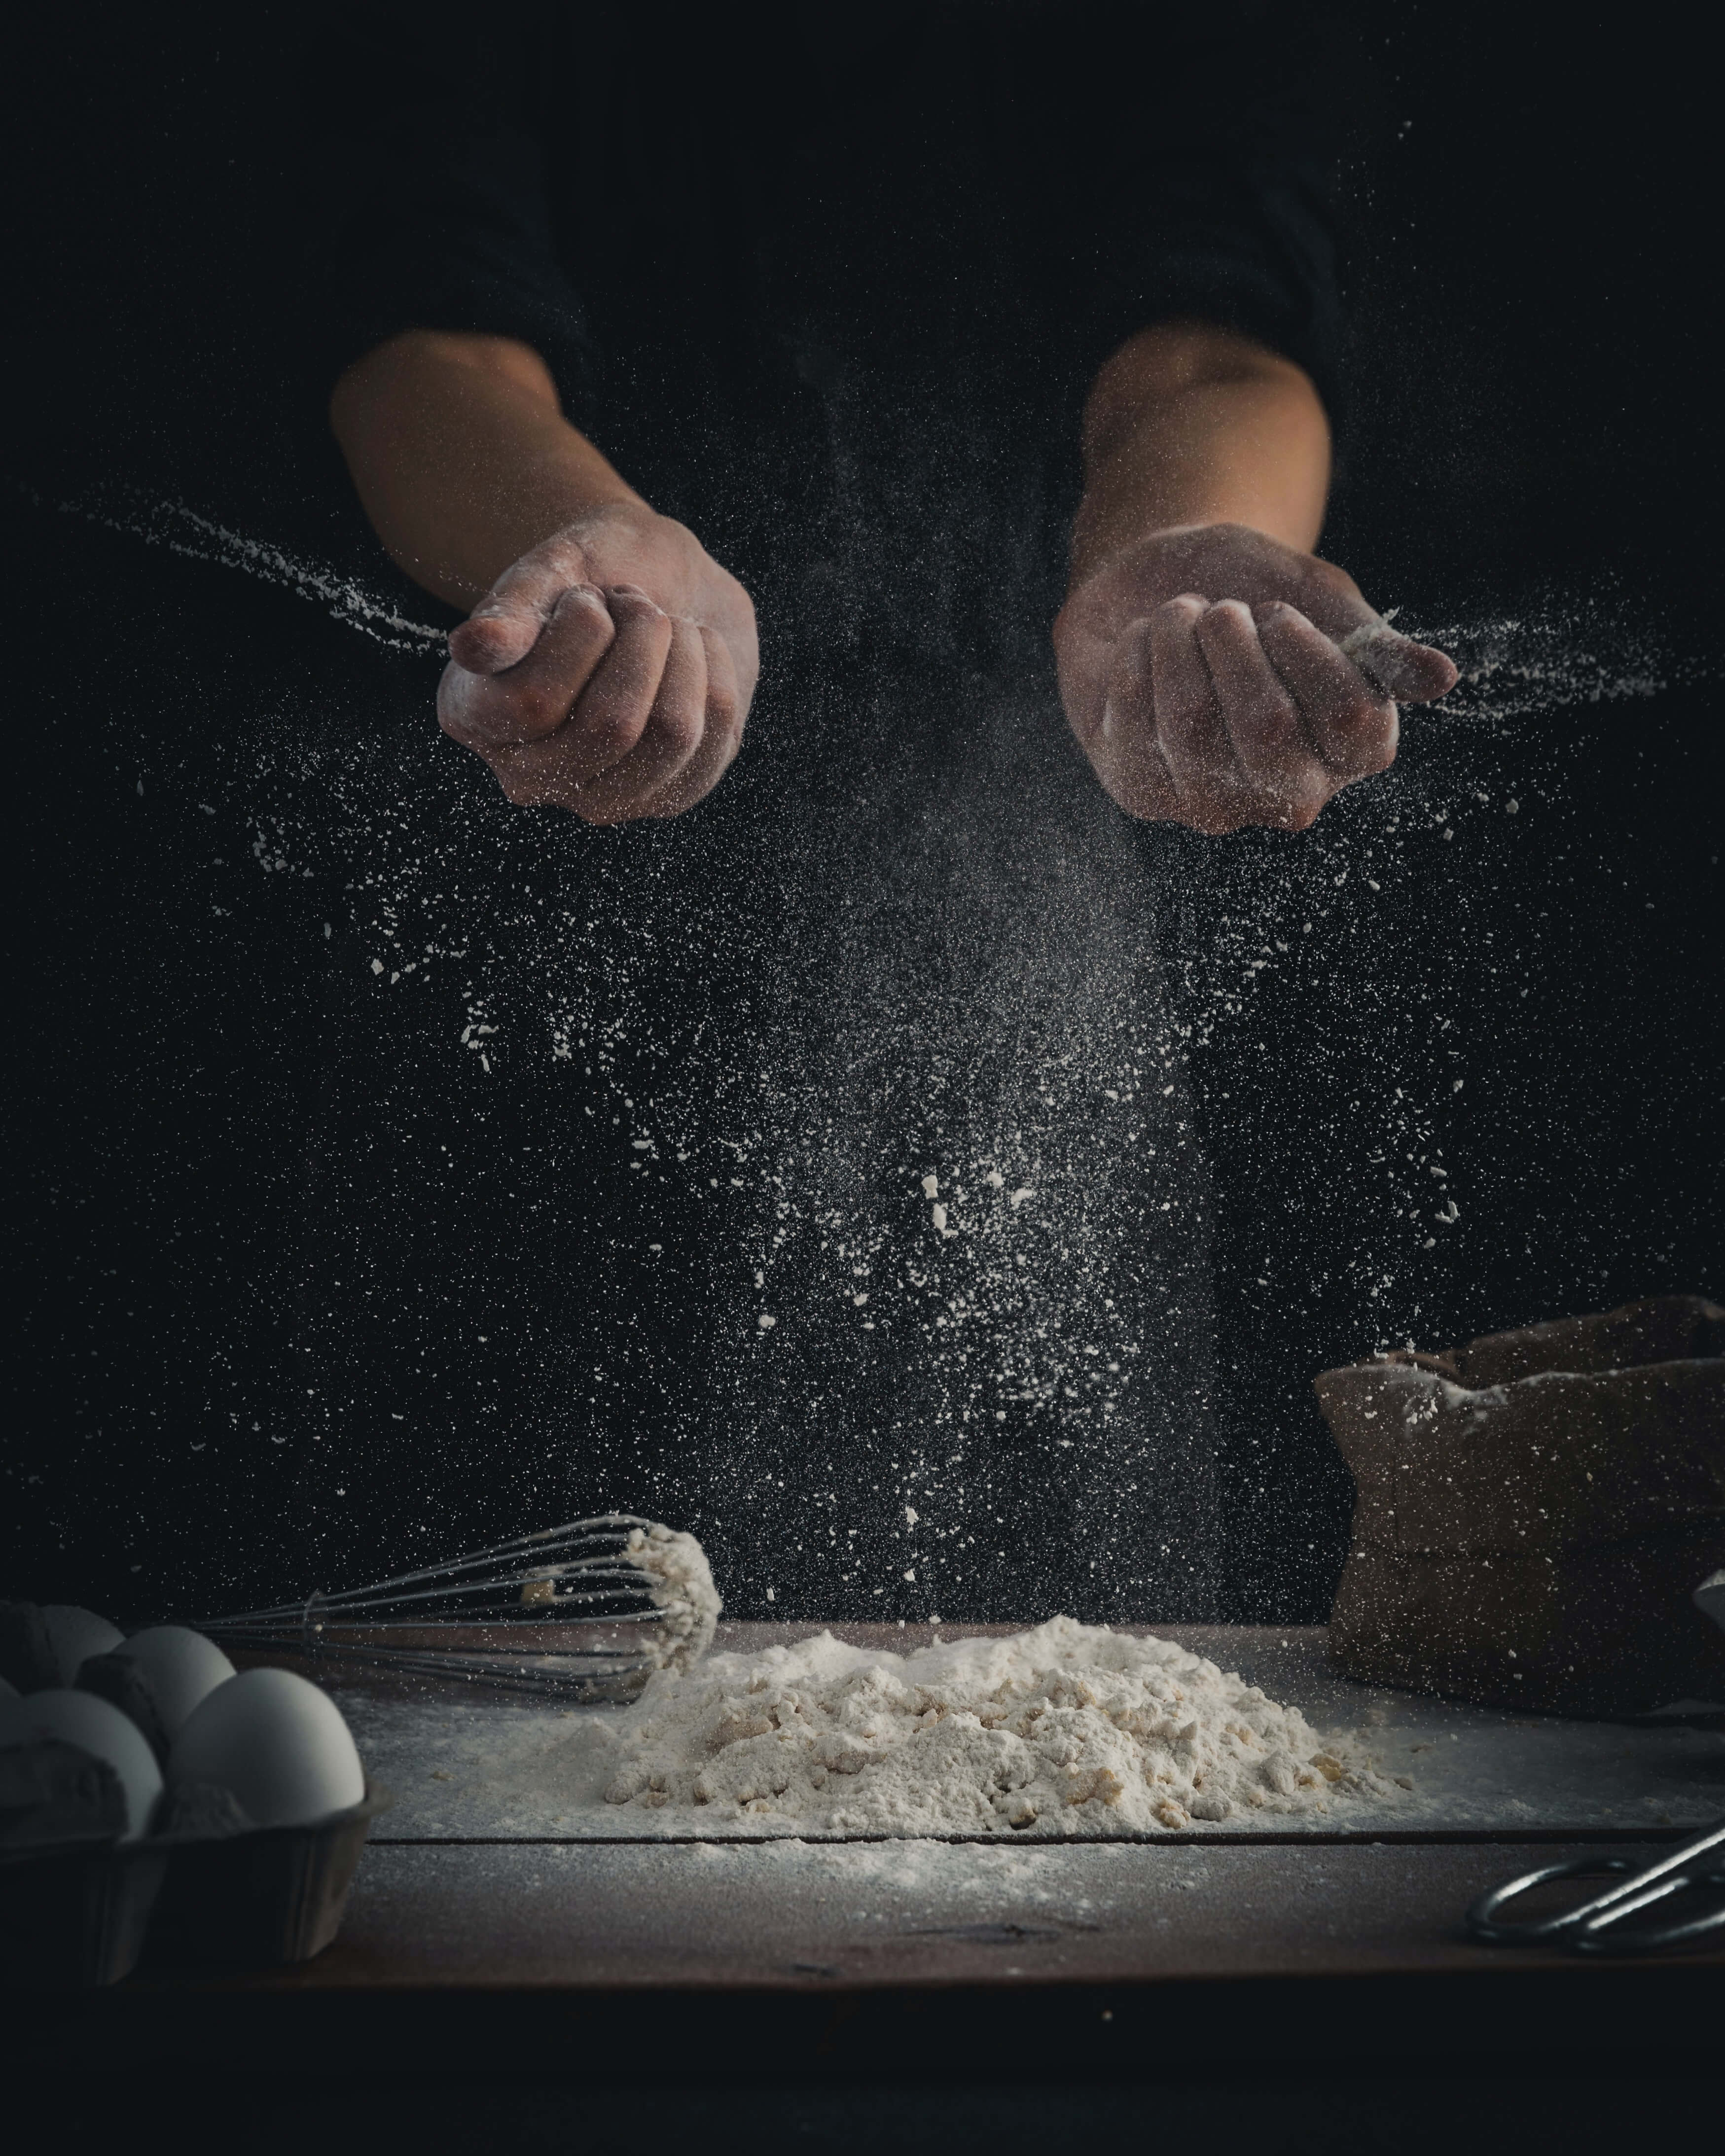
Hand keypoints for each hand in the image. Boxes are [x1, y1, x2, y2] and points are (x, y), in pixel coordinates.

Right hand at [437, 503, 759, 822]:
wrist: (656, 584)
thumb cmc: (591, 573)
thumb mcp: (549, 572)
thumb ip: (511, 610)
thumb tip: (475, 648)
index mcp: (474, 717)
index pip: (534, 702)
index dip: (581, 632)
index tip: (588, 596)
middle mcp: (528, 776)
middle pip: (612, 727)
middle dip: (642, 638)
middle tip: (637, 602)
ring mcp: (600, 799)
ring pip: (672, 734)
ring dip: (682, 654)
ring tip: (665, 626)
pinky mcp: (666, 798)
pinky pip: (715, 737)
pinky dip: (714, 673)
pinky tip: (692, 652)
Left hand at [1053, 522, 1457, 833]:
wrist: (1151, 582)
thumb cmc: (1247, 589)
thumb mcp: (1315, 596)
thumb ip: (1372, 643)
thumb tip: (1443, 679)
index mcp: (1349, 749)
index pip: (1355, 721)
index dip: (1311, 652)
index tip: (1277, 610)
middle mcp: (1287, 793)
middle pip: (1269, 728)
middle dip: (1237, 646)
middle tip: (1223, 610)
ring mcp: (1212, 803)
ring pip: (1193, 724)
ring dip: (1180, 644)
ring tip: (1180, 615)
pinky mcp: (1142, 793)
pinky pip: (1134, 722)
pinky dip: (1137, 658)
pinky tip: (1142, 642)